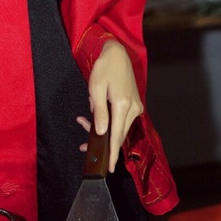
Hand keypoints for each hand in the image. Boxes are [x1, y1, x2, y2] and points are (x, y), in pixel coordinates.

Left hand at [76, 40, 142, 172]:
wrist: (117, 53)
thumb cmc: (104, 67)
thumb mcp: (96, 88)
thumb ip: (100, 112)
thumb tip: (102, 132)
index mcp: (123, 105)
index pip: (117, 135)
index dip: (113, 153)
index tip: (110, 167)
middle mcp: (133, 108)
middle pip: (119, 134)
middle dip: (103, 143)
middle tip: (84, 146)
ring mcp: (136, 106)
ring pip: (120, 127)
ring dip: (104, 130)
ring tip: (84, 122)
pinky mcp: (134, 104)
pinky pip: (122, 119)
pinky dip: (109, 121)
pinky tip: (96, 116)